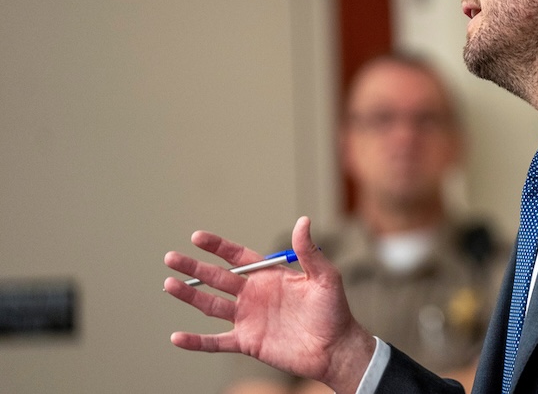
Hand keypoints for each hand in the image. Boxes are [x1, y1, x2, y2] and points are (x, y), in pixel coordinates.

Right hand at [164, 216, 374, 393]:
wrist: (336, 349)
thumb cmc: (334, 311)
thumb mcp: (324, 277)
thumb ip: (309, 251)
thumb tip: (303, 220)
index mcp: (269, 276)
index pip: (238, 257)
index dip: (217, 247)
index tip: (197, 237)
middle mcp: (254, 295)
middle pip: (217, 278)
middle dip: (194, 267)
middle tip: (171, 257)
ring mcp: (249, 319)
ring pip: (211, 305)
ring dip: (190, 295)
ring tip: (168, 284)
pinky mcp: (247, 342)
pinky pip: (216, 342)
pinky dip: (196, 341)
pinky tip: (177, 337)